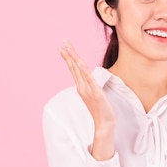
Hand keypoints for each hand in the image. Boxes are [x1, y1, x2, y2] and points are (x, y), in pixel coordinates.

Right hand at [59, 40, 115, 159]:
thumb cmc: (102, 110)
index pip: (74, 69)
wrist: (105, 124)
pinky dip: (83, 70)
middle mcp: (82, 87)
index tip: (63, 47)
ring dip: (73, 58)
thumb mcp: (95, 95)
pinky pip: (89, 79)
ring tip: (68, 48)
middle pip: (74, 67)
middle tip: (62, 42)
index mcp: (82, 87)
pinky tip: (79, 62)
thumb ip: (91, 86)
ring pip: (79, 71)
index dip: (69, 57)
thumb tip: (90, 79)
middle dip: (68, 54)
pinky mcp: (96, 93)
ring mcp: (88, 90)